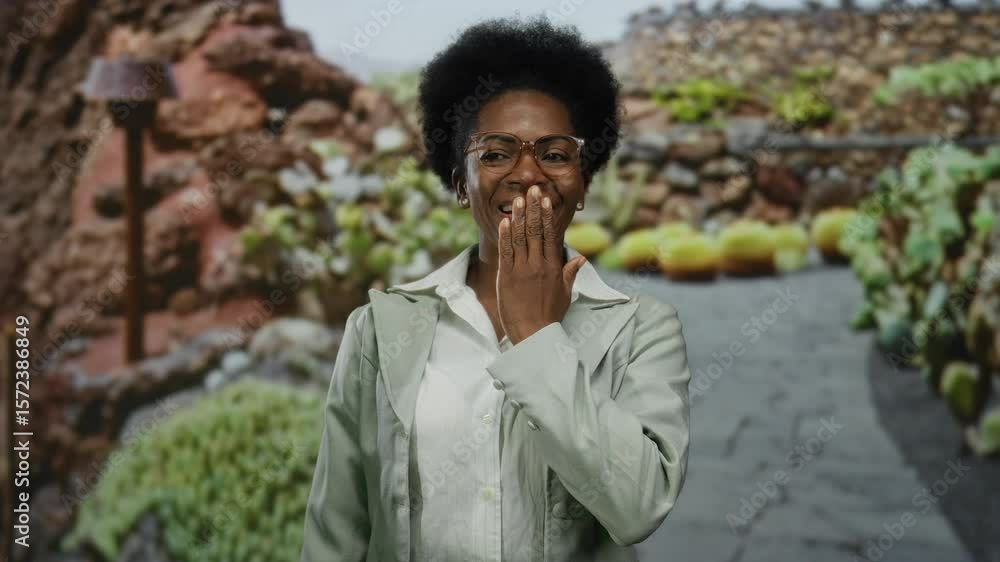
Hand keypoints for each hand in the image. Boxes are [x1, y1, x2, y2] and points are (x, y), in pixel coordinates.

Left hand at [497, 184, 586, 344]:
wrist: (533, 334)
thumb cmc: (550, 316)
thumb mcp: (565, 293)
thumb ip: (570, 273)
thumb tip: (579, 257)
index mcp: (553, 267)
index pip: (550, 235)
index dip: (547, 215)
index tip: (545, 200)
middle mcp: (538, 265)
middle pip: (536, 231)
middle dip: (533, 208)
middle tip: (531, 189)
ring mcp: (521, 270)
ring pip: (520, 238)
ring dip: (519, 217)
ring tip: (519, 199)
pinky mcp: (506, 277)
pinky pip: (506, 252)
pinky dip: (505, 236)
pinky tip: (505, 221)